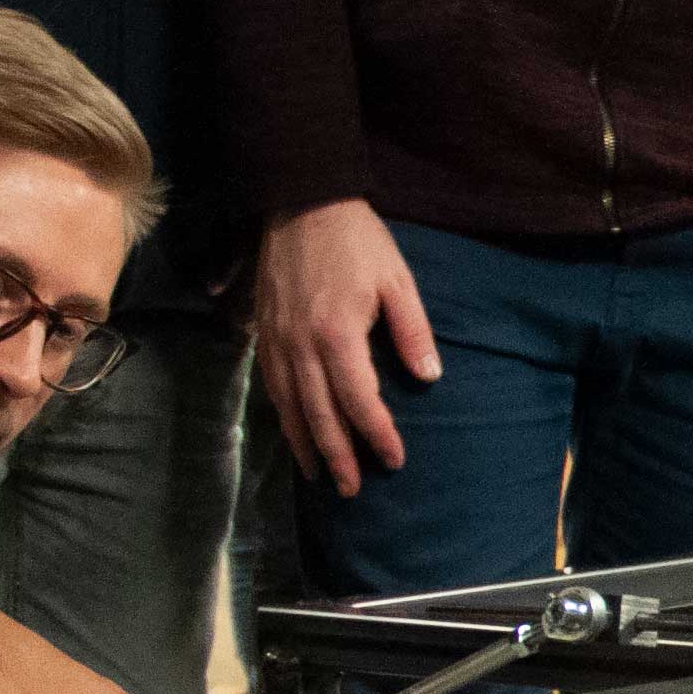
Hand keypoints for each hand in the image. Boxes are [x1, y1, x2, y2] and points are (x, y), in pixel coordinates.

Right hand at [254, 199, 434, 497]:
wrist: (300, 202)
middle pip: (319, 414)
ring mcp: (276, 340)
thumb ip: (412, 332)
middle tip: (353, 490)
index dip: (378, 435)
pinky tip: (295, 434)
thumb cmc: (357, 241)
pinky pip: (273, 386)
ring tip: (320, 477)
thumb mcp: (398, 282)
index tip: (394, 460)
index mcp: (337, 334)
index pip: (359, 400)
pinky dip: (284, 416)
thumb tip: (429, 378)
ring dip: (306, 445)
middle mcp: (300, 345)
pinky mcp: (263, 332)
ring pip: (290, 406)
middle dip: (338, 456)